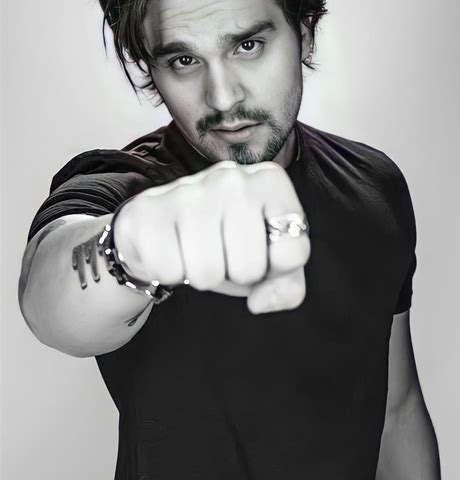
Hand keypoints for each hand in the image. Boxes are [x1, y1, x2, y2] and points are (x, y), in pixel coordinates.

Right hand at [114, 160, 310, 313]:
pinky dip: (169, 273)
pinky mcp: (148, 209)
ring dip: (201, 276)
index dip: (274, 269)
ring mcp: (187, 190)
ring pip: (207, 272)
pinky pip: (169, 271)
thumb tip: (261, 302)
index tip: (257, 251)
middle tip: (221, 254)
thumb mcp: (268, 262)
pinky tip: (170, 249)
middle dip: (234, 274)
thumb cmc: (224, 244)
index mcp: (270, 182)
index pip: (292, 252)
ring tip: (195, 252)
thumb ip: (287, 285)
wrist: (161, 230)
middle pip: (249, 267)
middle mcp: (231, 177)